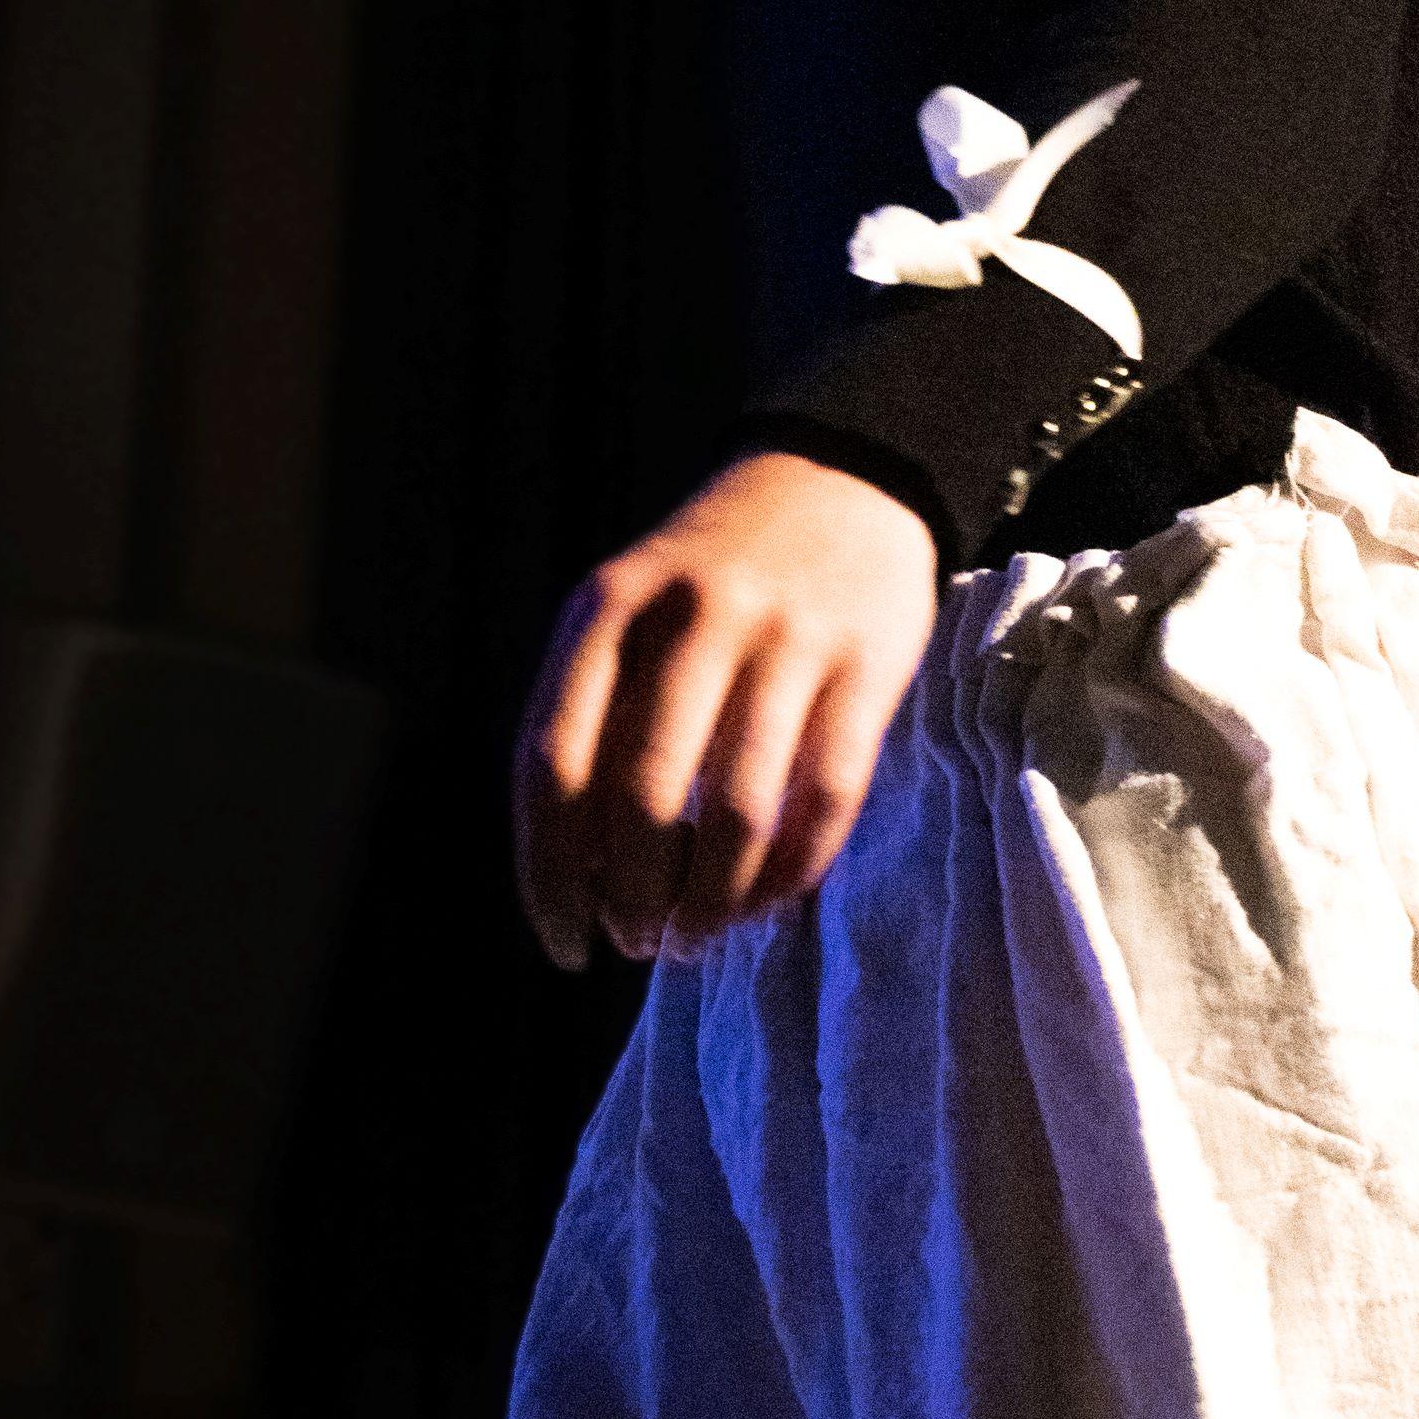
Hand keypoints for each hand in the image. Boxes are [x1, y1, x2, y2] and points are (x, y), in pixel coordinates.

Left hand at [513, 448, 939, 968]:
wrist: (839, 477)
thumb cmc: (711, 574)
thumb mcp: (626, 609)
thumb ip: (591, 716)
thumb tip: (577, 878)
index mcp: (609, 606)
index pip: (550, 764)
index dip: (549, 874)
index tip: (564, 942)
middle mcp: (694, 616)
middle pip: (643, 799)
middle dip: (634, 899)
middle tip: (640, 940)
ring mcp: (787, 637)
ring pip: (739, 812)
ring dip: (712, 904)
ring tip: (698, 936)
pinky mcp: (869, 664)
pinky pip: (829, 799)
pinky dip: (791, 873)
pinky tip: (765, 900)